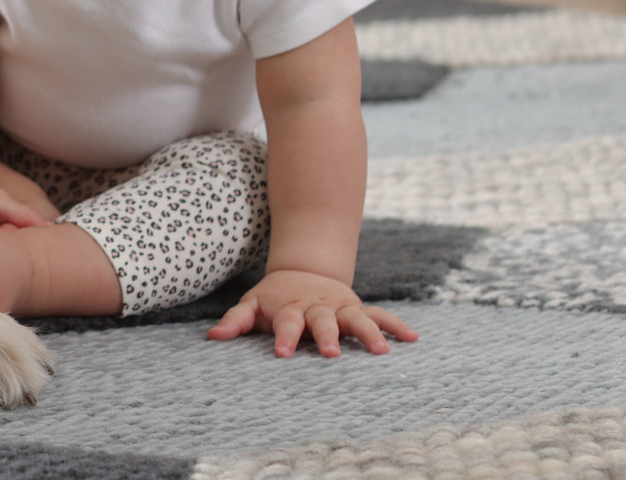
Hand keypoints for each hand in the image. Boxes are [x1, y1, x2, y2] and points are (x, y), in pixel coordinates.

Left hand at [207, 269, 416, 356]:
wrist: (302, 271)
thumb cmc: (274, 299)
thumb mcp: (251, 305)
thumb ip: (235, 321)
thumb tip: (212, 338)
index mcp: (290, 309)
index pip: (286, 324)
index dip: (283, 338)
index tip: (281, 354)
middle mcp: (318, 308)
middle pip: (323, 321)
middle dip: (326, 336)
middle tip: (330, 354)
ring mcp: (340, 308)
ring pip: (356, 318)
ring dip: (369, 333)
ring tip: (381, 352)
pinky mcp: (358, 308)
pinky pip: (380, 316)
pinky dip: (396, 325)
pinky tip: (413, 338)